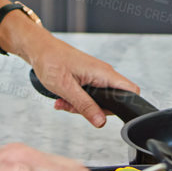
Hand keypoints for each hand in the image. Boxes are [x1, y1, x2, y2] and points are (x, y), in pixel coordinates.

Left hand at [11, 31, 139, 128]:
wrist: (39, 48)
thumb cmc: (50, 61)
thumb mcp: (66, 88)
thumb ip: (85, 106)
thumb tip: (101, 122)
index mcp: (103, 73)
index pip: (131, 91)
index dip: (127, 106)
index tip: (106, 115)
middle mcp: (103, 74)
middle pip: (112, 101)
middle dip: (94, 110)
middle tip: (73, 108)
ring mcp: (96, 75)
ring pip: (99, 99)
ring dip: (81, 106)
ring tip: (63, 102)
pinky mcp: (88, 77)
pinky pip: (89, 94)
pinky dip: (77, 100)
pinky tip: (63, 98)